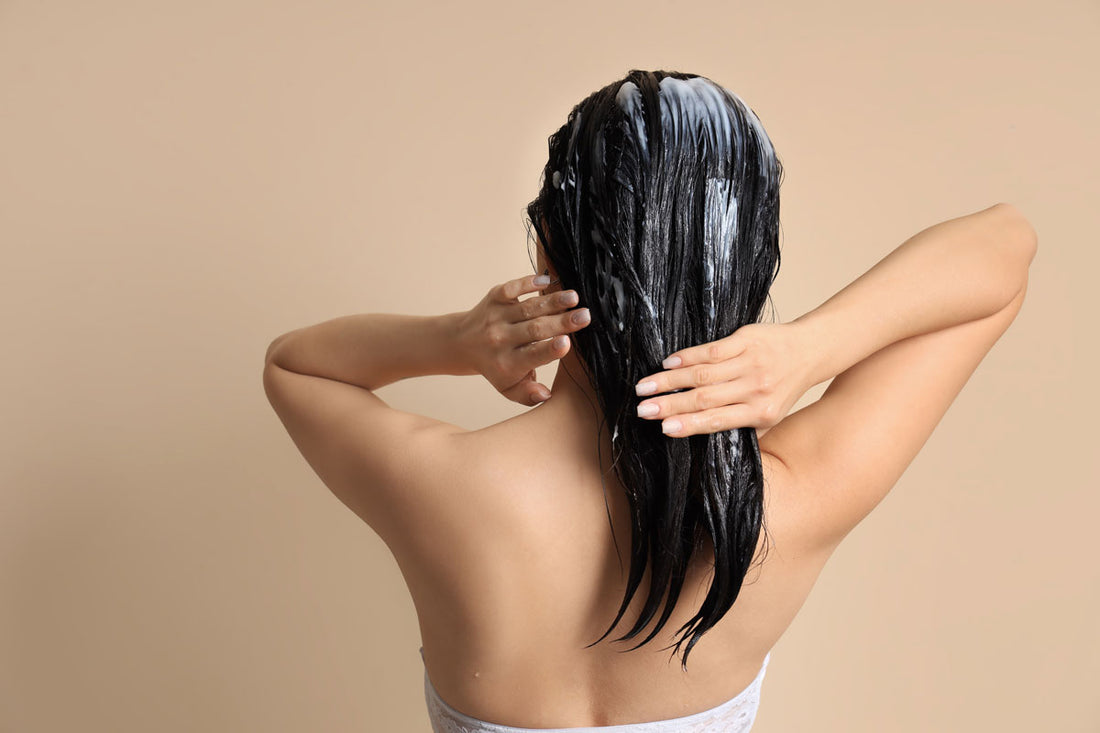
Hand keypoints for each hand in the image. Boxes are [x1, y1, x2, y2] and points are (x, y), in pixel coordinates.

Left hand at [456, 273, 590, 405]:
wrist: (462, 343)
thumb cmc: (496, 368)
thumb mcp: (509, 388)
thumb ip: (528, 395)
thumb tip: (546, 395)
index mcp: (507, 363)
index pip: (531, 357)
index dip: (549, 350)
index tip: (567, 342)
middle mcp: (500, 339)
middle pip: (534, 329)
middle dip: (561, 322)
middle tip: (585, 316)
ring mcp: (497, 316)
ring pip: (528, 307)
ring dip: (552, 301)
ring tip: (574, 297)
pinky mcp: (494, 298)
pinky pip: (512, 288)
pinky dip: (527, 282)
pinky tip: (547, 280)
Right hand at [633, 322, 812, 437]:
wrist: (810, 350)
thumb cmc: (783, 387)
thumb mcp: (770, 416)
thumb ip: (742, 428)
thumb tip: (702, 441)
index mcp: (761, 413)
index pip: (718, 420)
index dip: (689, 424)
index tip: (663, 428)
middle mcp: (756, 388)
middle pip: (705, 398)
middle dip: (670, 405)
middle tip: (643, 409)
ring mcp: (751, 363)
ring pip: (703, 373)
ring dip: (670, 380)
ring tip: (645, 386)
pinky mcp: (746, 340)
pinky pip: (712, 350)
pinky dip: (687, 356)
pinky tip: (667, 363)